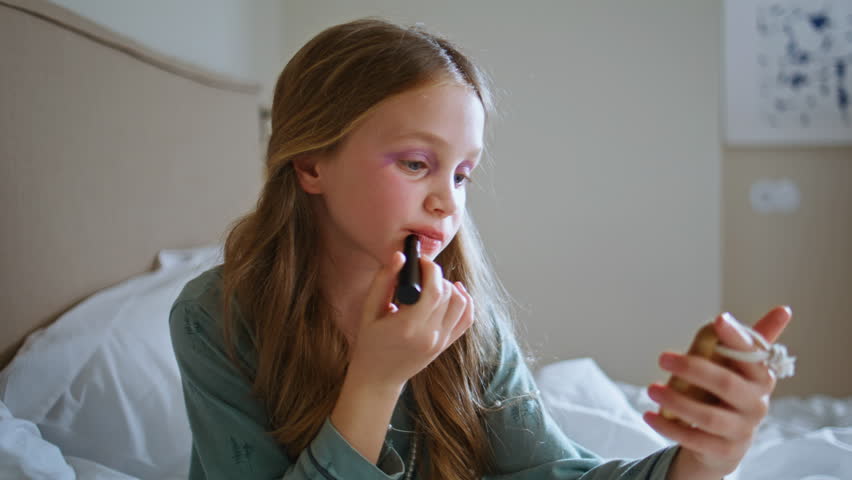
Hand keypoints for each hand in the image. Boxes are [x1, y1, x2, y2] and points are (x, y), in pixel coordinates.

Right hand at [347, 251, 474, 389]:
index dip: (431, 269)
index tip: (420, 261)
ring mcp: (440, 342)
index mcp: (408, 327)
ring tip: (433, 284)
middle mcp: (429, 335)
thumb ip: (383, 281)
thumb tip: (400, 256)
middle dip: (438, 275)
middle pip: (448, 294)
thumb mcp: (369, 310)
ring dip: (450, 287)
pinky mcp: (445, 345)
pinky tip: (455, 292)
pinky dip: (466, 302)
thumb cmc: (369, 343)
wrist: (378, 378)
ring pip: (461, 304)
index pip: (434, 290)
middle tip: (422, 271)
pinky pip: (466, 319)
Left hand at [642, 306, 792, 476]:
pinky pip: (695, 440)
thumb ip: (742, 341)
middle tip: (662, 357)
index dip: (737, 337)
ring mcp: (742, 430)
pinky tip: (648, 415)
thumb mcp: (732, 367)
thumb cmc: (726, 393)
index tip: (718, 319)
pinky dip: (669, 427)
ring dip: (677, 401)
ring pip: (709, 416)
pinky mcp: (725, 452)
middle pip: (726, 384)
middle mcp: (757, 403)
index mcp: (761, 376)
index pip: (753, 354)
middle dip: (692, 368)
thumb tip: (783, 310)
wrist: (722, 443)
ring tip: (651, 388)